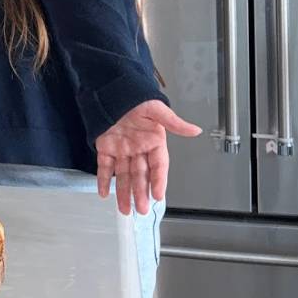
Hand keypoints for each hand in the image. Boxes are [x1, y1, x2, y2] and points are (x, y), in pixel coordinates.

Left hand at [95, 99, 201, 215]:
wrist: (110, 87)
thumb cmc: (135, 95)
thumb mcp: (155, 108)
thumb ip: (173, 122)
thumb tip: (194, 130)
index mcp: (154, 141)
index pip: (158, 165)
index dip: (158, 180)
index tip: (157, 195)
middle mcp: (139, 149)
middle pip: (141, 175)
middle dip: (140, 193)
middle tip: (140, 210)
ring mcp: (122, 149)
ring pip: (124, 175)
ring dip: (123, 192)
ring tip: (124, 209)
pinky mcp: (105, 147)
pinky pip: (105, 166)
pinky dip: (103, 180)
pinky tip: (104, 193)